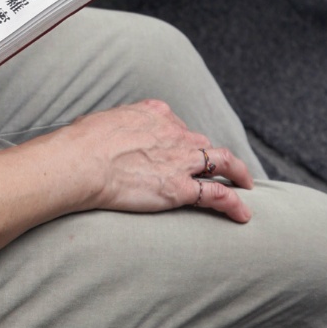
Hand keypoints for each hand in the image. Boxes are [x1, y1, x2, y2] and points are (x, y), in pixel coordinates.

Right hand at [59, 98, 253, 223]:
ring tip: (245, 184)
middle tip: (215, 168)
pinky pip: (217, 195)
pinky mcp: (180, 189)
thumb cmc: (81, 143)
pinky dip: (234, 204)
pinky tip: (243, 214)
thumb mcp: (102, 121)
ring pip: (222, 161)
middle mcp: (173, 132)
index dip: (181, 138)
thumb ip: (115, 127)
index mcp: (154, 113)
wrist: (81, 162)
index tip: (179, 149)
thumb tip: (107, 134)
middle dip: (207, 156)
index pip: (178, 124)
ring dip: (237, 173)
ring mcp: (180, 160)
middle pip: (200, 142)